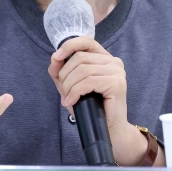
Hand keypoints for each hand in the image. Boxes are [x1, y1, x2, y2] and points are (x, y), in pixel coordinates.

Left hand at [48, 36, 163, 166]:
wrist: (109, 130)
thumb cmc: (91, 107)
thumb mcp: (71, 85)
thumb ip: (61, 71)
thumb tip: (54, 58)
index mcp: (104, 58)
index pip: (86, 40)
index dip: (69, 46)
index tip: (56, 58)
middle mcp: (113, 61)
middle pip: (80, 57)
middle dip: (65, 75)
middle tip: (64, 92)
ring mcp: (117, 71)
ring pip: (82, 70)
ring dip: (69, 86)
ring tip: (67, 98)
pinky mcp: (117, 83)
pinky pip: (88, 82)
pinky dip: (75, 92)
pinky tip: (71, 102)